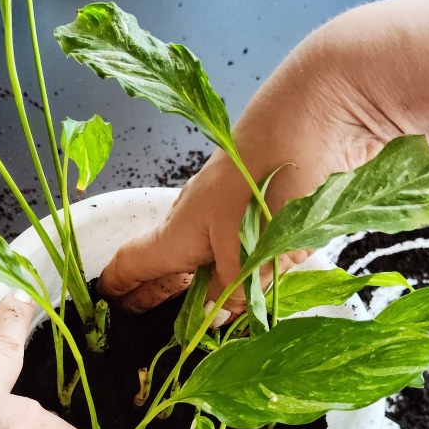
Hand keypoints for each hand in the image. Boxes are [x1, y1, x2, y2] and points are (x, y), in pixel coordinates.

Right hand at [98, 18, 405, 314]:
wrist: (321, 111)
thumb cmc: (273, 176)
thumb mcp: (252, 251)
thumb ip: (236, 291)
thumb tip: (218, 317)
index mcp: (180, 230)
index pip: (133, 263)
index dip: (118, 288)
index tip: (107, 306)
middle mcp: (198, 216)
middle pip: (169, 259)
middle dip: (157, 290)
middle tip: (145, 318)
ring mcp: (232, 204)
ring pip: (209, 250)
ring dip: (206, 281)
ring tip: (206, 314)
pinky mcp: (268, 196)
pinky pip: (245, 239)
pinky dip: (243, 263)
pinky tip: (260, 280)